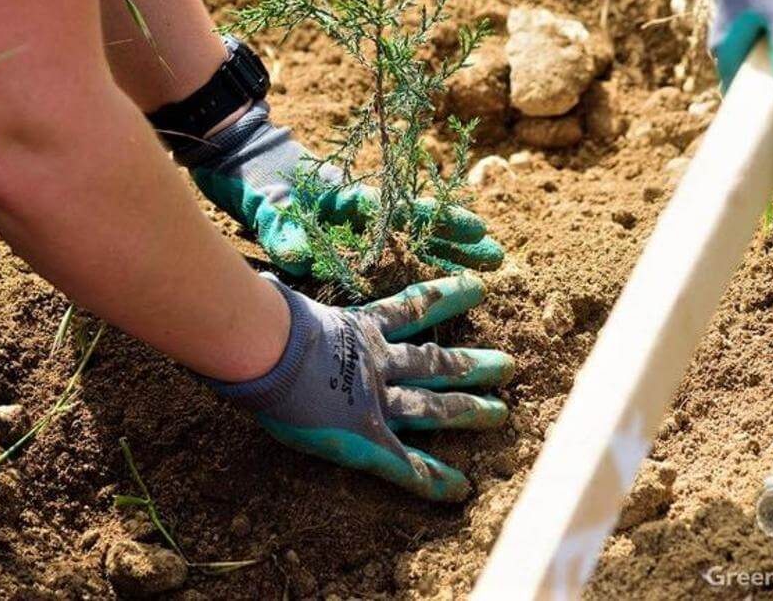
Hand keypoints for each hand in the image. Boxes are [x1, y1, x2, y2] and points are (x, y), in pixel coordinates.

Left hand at [188, 101, 503, 274]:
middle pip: (416, 227)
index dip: (439, 224)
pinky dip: (402, 259)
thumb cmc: (250, 175)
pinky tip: (419, 275)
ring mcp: (345, 222)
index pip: (402, 213)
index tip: (477, 231)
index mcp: (346, 198)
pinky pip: (376, 249)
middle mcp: (354, 211)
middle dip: (455, 242)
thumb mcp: (263, 202)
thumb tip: (298, 256)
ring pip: (402, 239)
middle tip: (496, 256)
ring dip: (436, 252)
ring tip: (475, 266)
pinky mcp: (331, 233)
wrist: (232, 155)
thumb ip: (280, 229)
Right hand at [210, 273, 513, 500]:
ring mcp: (375, 399)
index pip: (409, 308)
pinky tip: (460, 490)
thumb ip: (280, 294)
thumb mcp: (278, 299)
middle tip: (508, 364)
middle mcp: (375, 363)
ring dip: (468, 411)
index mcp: (357, 329)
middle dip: (471, 364)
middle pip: (434, 363)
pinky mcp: (367, 436)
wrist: (265, 350)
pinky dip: (432, 479)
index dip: (442, 297)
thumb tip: (265, 281)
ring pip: (433, 407)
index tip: (475, 287)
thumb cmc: (264, 322)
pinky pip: (406, 464)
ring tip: (502, 413)